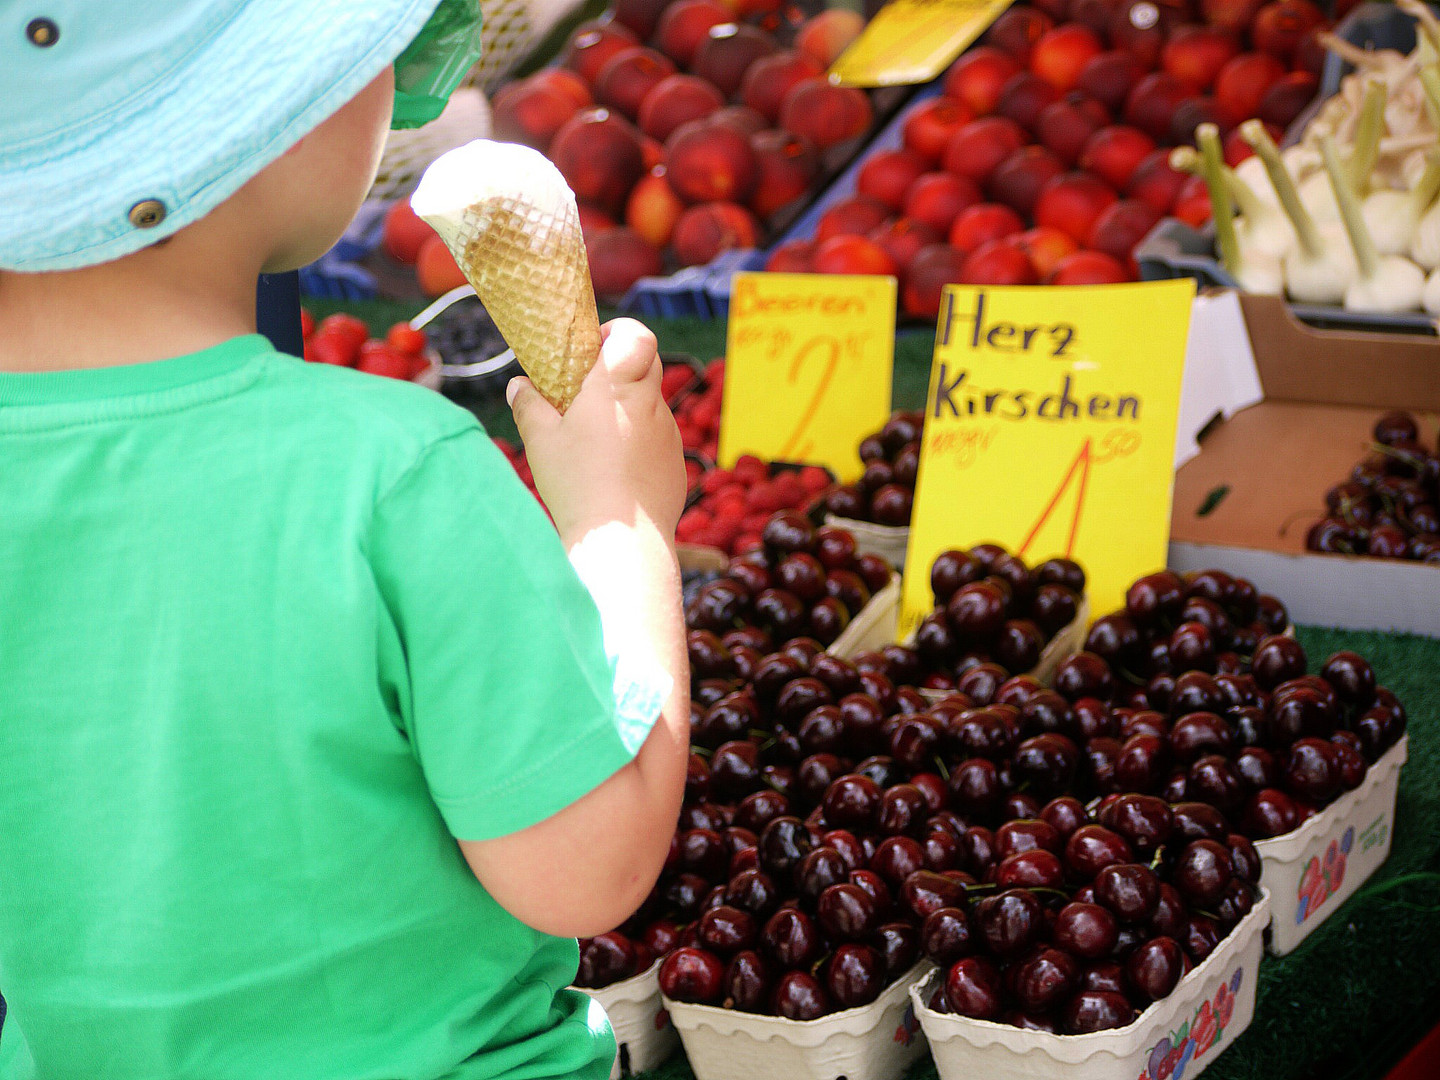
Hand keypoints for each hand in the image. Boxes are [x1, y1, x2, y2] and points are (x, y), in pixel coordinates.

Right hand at [509, 318, 685, 545]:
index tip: (596, 345)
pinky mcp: (676, 464)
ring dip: (628, 410)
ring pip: (651, 405)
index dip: (619, 332)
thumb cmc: (577, 484)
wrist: (621, 541)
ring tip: (595, 440)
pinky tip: (614, 472)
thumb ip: (529, 406)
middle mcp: (650, 404)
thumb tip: (518, 387)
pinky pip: (658, 441)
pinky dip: (638, 444)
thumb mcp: (541, 441)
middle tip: (587, 390)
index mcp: (617, 387)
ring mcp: (668, 435)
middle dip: (620, 369)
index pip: (637, 335)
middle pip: (647, 364)